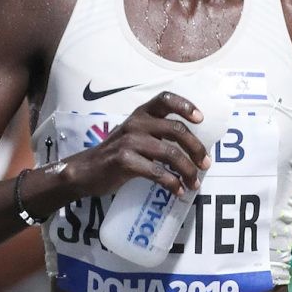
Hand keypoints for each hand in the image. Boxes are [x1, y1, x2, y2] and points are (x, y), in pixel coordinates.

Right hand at [62, 91, 212, 197]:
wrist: (86, 171)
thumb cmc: (116, 153)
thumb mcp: (134, 134)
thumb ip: (157, 133)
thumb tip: (193, 147)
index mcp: (141, 113)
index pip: (165, 99)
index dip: (185, 106)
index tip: (201, 119)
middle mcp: (136, 123)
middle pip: (176, 130)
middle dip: (196, 148)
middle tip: (206, 163)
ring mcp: (130, 141)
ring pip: (170, 153)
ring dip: (187, 170)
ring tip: (194, 183)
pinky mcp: (124, 161)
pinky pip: (157, 172)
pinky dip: (172, 183)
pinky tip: (178, 191)